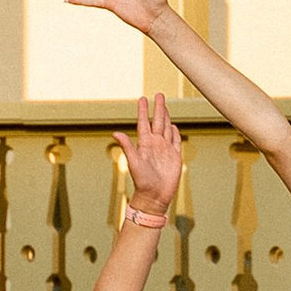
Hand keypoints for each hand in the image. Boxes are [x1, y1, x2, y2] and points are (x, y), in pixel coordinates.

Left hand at [119, 92, 183, 219]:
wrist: (154, 197)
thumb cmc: (142, 181)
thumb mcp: (133, 162)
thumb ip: (127, 146)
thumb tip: (115, 133)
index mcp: (145, 144)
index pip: (144, 123)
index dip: (144, 110)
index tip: (143, 98)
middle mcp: (155, 144)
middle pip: (158, 121)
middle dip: (159, 108)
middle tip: (159, 94)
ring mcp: (165, 150)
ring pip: (167, 129)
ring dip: (166, 117)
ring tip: (165, 106)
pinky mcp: (174, 157)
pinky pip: (175, 141)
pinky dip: (175, 133)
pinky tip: (174, 126)